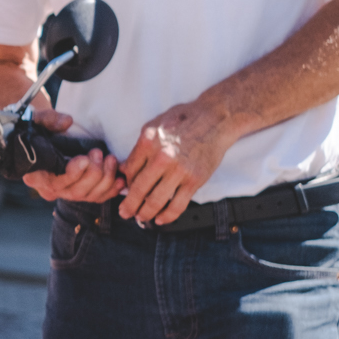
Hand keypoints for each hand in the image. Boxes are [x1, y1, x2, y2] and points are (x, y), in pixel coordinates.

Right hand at [21, 109, 124, 203]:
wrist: (42, 137)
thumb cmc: (37, 129)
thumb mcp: (37, 120)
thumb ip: (48, 119)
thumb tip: (67, 122)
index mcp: (35, 175)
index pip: (54, 183)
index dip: (72, 174)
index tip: (85, 158)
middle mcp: (49, 189)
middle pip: (75, 192)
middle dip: (93, 174)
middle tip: (99, 153)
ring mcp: (65, 194)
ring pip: (89, 196)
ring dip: (105, 179)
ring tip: (111, 159)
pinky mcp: (80, 194)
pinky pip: (97, 198)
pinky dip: (111, 190)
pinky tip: (121, 179)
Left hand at [118, 99, 234, 223]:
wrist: (215, 119)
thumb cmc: (183, 119)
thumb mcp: (153, 126)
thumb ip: (139, 148)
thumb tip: (124, 169)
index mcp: (147, 143)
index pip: (130, 171)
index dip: (126, 184)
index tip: (125, 191)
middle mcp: (161, 157)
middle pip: (139, 189)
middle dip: (129, 205)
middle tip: (124, 213)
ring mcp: (179, 170)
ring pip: (156, 200)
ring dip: (145, 213)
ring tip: (140, 219)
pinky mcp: (194, 180)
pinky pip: (178, 205)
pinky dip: (167, 216)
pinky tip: (160, 220)